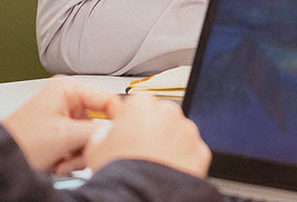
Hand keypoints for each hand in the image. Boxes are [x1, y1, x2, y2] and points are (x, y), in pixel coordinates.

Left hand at [0, 76, 118, 174]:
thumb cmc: (19, 142)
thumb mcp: (65, 135)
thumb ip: (97, 131)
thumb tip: (120, 130)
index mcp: (67, 89)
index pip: (108, 99)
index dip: (116, 120)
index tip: (118, 137)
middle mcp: (67, 100)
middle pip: (99, 123)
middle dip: (88, 144)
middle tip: (79, 155)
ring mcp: (64, 119)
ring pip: (90, 138)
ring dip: (79, 154)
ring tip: (63, 162)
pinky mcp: (61, 135)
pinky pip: (80, 146)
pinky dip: (72, 159)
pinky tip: (58, 164)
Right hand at [83, 92, 210, 178]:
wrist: (141, 196)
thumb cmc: (120, 171)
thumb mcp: (95, 146)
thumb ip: (104, 131)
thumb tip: (106, 132)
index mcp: (143, 104)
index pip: (138, 104)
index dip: (131, 121)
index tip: (127, 133)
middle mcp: (169, 112)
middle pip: (161, 117)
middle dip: (153, 130)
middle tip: (140, 152)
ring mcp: (188, 131)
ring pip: (178, 134)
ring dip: (169, 145)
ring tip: (153, 165)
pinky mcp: (201, 151)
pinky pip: (191, 153)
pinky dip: (183, 161)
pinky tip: (167, 172)